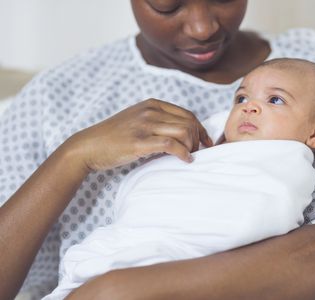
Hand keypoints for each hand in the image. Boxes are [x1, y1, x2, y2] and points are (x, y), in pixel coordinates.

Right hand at [64, 99, 212, 170]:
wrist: (88, 146)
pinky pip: (171, 144)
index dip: (201, 129)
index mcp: (152, 104)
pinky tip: (185, 160)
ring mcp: (144, 125)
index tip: (206, 142)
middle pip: (189, 122)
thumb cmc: (113, 137)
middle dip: (199, 139)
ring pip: (183, 131)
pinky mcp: (139, 141)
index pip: (187, 114)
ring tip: (190, 156)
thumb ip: (157, 122)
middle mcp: (150, 111)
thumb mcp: (137, 120)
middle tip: (197, 152)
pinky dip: (184, 153)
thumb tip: (181, 134)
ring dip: (192, 146)